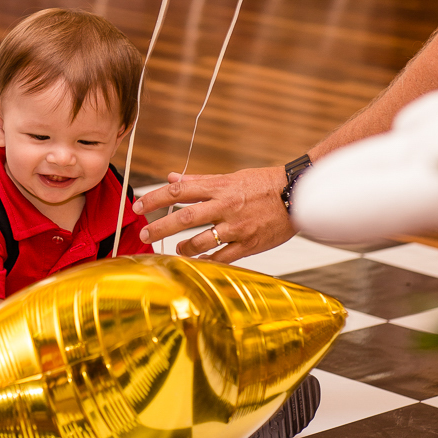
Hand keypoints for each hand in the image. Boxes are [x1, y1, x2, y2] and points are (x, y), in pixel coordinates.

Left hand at [132, 167, 294, 262]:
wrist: (299, 194)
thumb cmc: (265, 184)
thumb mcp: (231, 177)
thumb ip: (199, 181)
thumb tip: (171, 178)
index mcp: (219, 187)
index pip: (179, 191)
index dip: (154, 198)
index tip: (138, 206)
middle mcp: (225, 206)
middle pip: (184, 217)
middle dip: (160, 226)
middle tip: (144, 234)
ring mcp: (237, 227)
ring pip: (201, 241)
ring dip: (183, 247)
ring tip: (176, 249)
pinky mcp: (249, 244)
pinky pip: (223, 257)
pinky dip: (208, 260)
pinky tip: (199, 261)